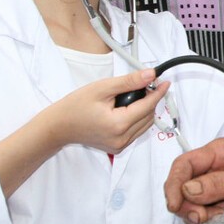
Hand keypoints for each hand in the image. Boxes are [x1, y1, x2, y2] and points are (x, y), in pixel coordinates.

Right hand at [46, 68, 168, 153]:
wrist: (58, 126)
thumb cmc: (75, 107)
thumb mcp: (102, 88)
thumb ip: (129, 82)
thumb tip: (150, 75)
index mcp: (118, 125)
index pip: (147, 106)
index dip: (158, 93)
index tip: (165, 82)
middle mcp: (121, 139)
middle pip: (148, 116)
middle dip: (150, 100)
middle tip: (145, 85)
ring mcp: (120, 146)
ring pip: (144, 125)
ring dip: (145, 110)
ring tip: (135, 96)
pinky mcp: (117, 147)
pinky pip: (136, 132)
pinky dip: (137, 120)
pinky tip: (128, 109)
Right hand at [165, 138, 223, 223]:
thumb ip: (219, 183)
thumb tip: (188, 189)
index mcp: (218, 152)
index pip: (184, 164)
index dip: (174, 184)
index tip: (174, 204)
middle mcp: (212, 167)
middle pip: (182, 185)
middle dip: (187, 203)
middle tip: (201, 217)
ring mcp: (214, 184)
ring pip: (191, 201)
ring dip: (200, 212)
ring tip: (221, 214)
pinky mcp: (218, 200)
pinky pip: (203, 211)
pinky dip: (209, 217)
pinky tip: (223, 216)